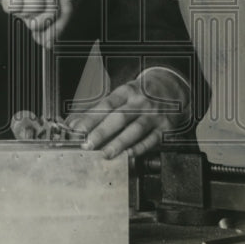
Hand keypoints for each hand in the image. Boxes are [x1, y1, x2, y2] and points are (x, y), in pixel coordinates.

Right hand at [0, 0, 71, 47]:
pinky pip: (15, 5)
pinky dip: (8, 7)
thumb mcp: (30, 4)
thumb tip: (48, 43)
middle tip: (28, 23)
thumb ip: (42, 19)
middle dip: (39, 23)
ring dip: (22, 13)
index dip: (58, 28)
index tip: (46, 41)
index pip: (66, 8)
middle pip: (53, 10)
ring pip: (35, 7)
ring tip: (15, 4)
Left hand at [65, 69, 191, 159]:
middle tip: (88, 145)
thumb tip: (73, 124)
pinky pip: (151, 139)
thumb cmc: (139, 94)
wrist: (171, 88)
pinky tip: (128, 155)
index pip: (106, 105)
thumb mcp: (120, 95)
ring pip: (135, 129)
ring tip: (106, 154)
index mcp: (126, 92)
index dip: (91, 118)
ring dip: (119, 143)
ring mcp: (153, 115)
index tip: (78, 130)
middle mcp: (140, 102)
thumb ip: (98, 110)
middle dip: (102, 132)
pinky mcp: (164, 127)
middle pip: (119, 117)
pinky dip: (140, 148)